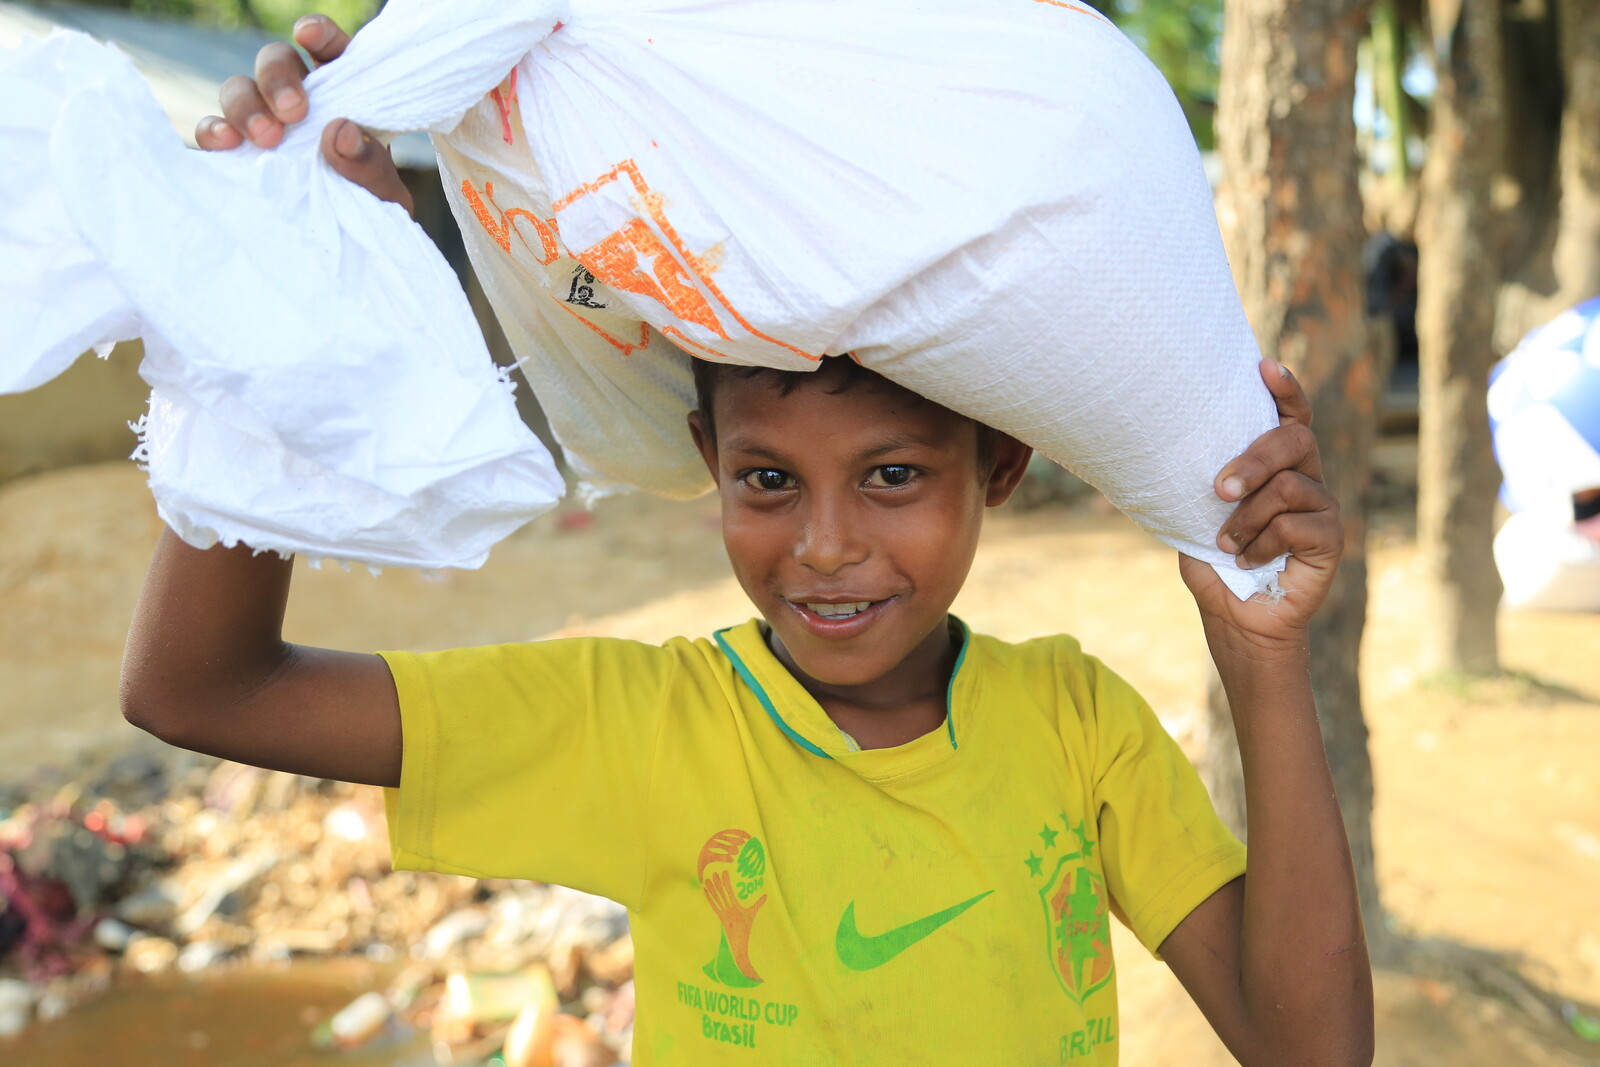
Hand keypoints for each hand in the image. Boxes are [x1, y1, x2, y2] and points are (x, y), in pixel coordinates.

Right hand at [194, 14, 412, 214]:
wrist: (351, 248)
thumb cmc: (371, 206)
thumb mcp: (384, 193)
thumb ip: (369, 165)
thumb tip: (340, 132)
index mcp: (343, 92)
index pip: (329, 48)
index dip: (319, 33)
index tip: (308, 35)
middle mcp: (299, 97)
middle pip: (275, 60)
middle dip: (278, 79)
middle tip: (294, 113)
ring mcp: (263, 120)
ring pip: (239, 87)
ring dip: (247, 106)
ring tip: (267, 139)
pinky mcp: (236, 149)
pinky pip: (214, 129)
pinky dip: (214, 131)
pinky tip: (226, 144)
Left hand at [1178, 359, 1341, 658]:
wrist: (1237, 621)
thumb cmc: (1216, 565)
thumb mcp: (1195, 516)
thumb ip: (1198, 483)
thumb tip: (1157, 447)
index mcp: (1277, 466)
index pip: (1289, 417)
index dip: (1285, 390)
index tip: (1263, 366)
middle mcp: (1305, 478)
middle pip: (1294, 440)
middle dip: (1253, 459)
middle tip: (1219, 489)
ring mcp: (1322, 507)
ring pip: (1288, 486)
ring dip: (1246, 518)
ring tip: (1226, 544)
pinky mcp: (1332, 539)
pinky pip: (1296, 525)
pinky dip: (1262, 544)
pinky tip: (1249, 560)